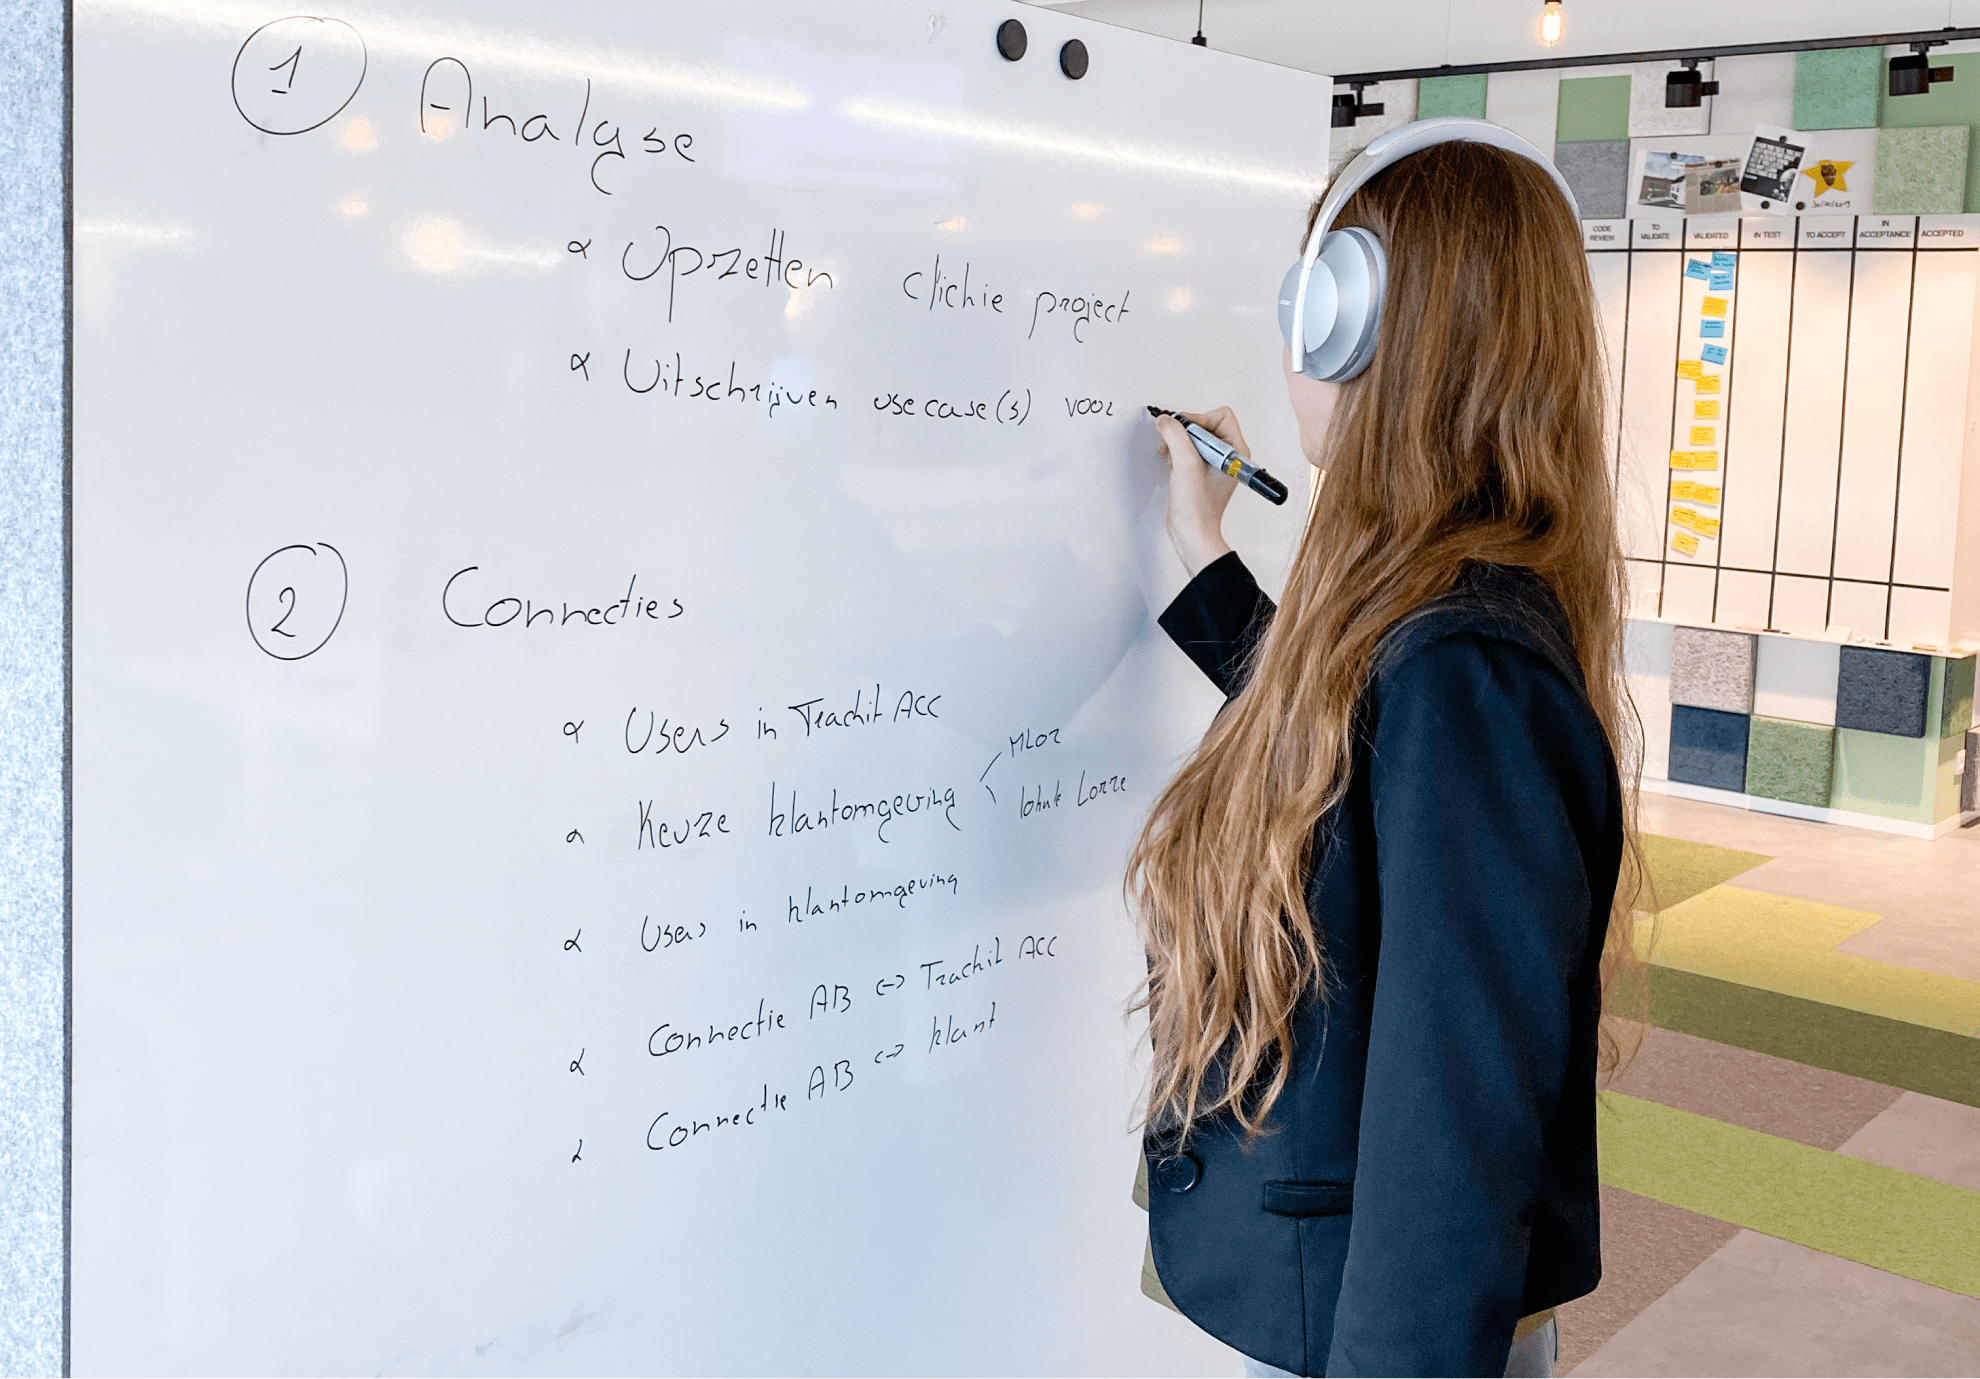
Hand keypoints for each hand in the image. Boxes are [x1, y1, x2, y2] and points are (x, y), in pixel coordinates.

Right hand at [1155, 406, 1246, 576]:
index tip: (1183, 433)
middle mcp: (1228, 455)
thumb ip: (1176, 436)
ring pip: (1195, 436)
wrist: (1192, 532)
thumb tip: (1166, 420)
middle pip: (1206, 423)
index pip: (1219, 416)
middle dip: (1185, 432)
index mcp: (1235, 451)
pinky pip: (1188, 448)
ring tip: (1172, 457)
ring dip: (1178, 442)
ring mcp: (1214, 463)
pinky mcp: (1201, 470)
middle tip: (1174, 444)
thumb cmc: (1198, 508)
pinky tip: (1172, 464)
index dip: (1198, 419)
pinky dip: (1176, 452)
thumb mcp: (1185, 464)